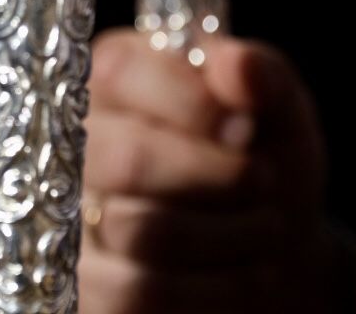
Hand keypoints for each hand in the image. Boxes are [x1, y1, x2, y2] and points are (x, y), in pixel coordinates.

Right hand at [78, 30, 332, 313]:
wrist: (279, 252)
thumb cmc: (264, 163)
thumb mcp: (280, 110)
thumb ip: (262, 75)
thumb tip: (234, 64)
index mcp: (113, 77)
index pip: (120, 73)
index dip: (194, 104)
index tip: (247, 128)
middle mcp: (78, 142)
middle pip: (127, 159)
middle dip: (219, 176)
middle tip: (265, 181)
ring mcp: (74, 219)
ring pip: (143, 231)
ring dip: (230, 234)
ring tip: (266, 226)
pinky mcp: (89, 286)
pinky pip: (142, 292)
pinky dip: (216, 287)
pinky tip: (245, 271)